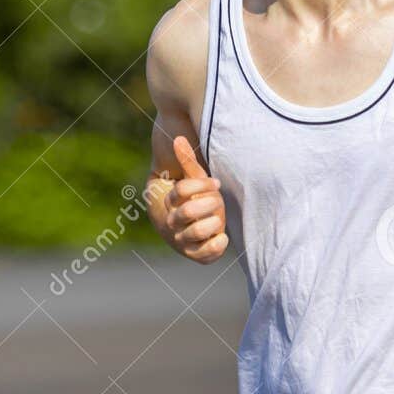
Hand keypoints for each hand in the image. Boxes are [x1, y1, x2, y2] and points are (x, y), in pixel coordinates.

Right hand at [162, 136, 227, 263]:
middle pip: (188, 211)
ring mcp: (182, 240)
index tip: (216, 183)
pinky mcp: (195, 255)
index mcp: (170, 202)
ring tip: (219, 220)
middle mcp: (173, 222)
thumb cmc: (194, 200)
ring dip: (213, 223)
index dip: (202, 185)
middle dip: (210, 204)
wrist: (187, 231)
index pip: (182, 190)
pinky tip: (222, 236)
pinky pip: (206, 253)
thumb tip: (178, 138)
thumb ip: (186, 162)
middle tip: (218, 201)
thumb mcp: (193, 181)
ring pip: (196, 232)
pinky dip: (217, 244)